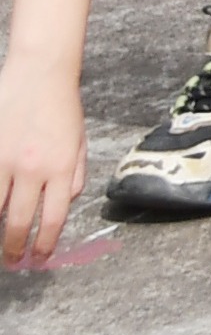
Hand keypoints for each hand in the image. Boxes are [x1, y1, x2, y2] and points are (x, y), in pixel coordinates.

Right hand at [0, 72, 86, 266]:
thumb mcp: (79, 142)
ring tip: (0, 239)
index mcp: (62, 167)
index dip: (46, 243)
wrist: (40, 74)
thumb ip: (74, 175)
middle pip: (20, 220)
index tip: (40, 258)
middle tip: (13, 260)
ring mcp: (5, 160)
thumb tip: (63, 204)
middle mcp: (33, 168)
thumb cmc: (62, 107)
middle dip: (15, 247)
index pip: (54, 218)